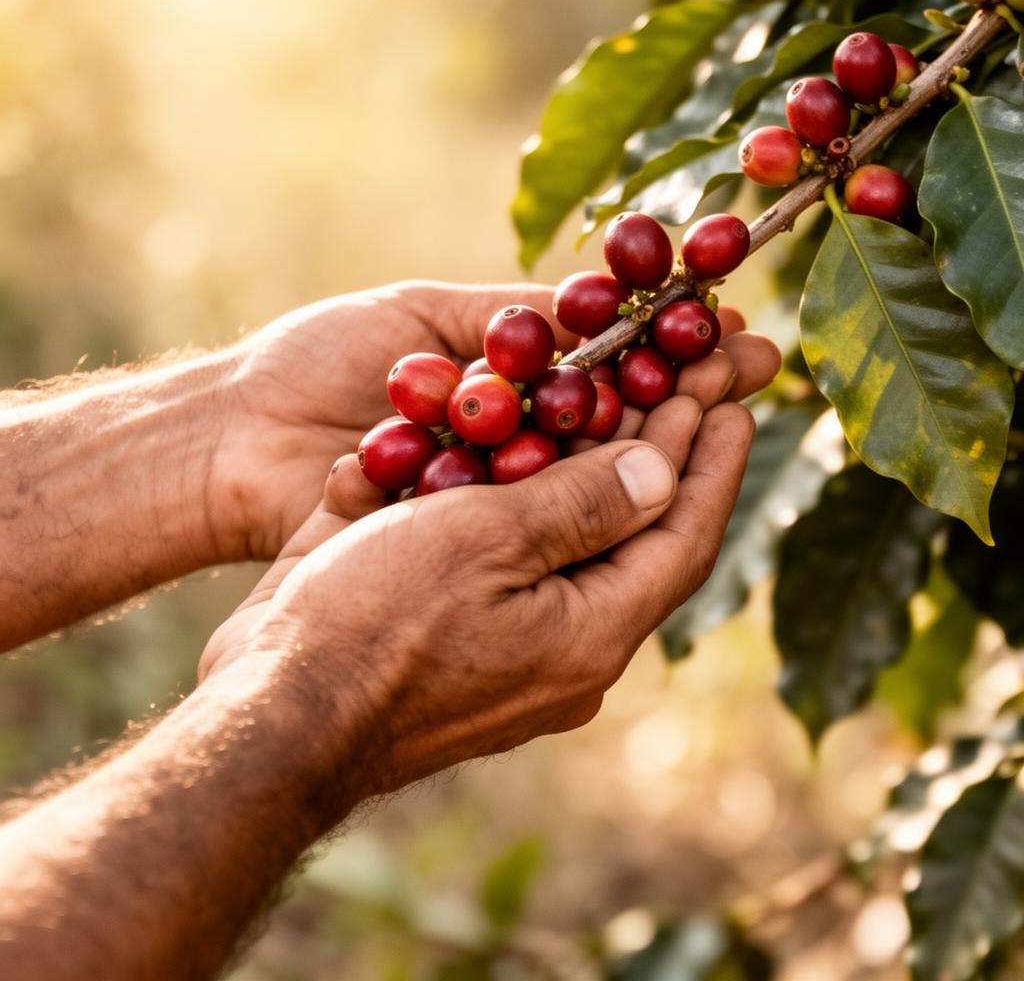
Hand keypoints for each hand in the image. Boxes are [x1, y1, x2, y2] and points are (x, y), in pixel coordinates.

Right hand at [199, 325, 778, 804]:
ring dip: (593, 461)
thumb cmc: (373, 622)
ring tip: (624, 389)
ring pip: (574, 535)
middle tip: (691, 375)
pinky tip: (531, 437)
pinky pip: (513, 551)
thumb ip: (579, 507)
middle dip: (664, 448)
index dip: (711, 463)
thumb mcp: (483, 546)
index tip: (733, 397)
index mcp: (591, 633)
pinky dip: (526, 492)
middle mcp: (566, 641)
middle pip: (636, 532)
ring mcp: (515, 638)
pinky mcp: (463, 627)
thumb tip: (661, 474)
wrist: (270, 709)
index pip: (681, 536)